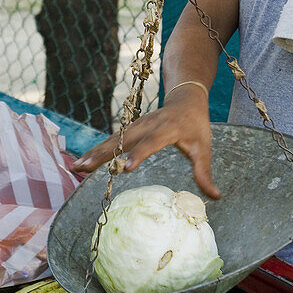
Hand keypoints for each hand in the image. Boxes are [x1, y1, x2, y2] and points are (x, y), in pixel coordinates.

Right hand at [70, 85, 218, 198]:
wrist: (185, 96)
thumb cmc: (195, 124)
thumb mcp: (203, 147)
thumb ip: (205, 172)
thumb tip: (215, 197)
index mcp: (167, 129)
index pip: (151, 143)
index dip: (138, 155)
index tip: (125, 168)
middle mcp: (147, 125)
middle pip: (122, 140)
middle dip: (103, 155)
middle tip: (85, 169)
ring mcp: (136, 125)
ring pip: (112, 140)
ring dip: (93, 153)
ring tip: (76, 168)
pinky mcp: (130, 128)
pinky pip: (110, 140)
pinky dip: (95, 151)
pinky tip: (82, 163)